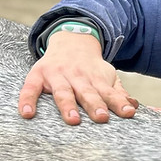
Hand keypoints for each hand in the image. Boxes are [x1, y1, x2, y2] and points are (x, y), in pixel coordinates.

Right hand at [18, 32, 138, 124]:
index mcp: (95, 78)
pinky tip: (28, 114)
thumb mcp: (106, 75)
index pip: (108, 93)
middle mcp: (77, 76)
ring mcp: (57, 75)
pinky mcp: (38, 75)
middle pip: (86, 92)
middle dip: (94, 105)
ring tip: (73, 120)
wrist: (71, 40)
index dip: (118, 103)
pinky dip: (27, 100)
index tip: (127, 113)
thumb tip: (133, 106)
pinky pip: (30, 89)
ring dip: (68, 106)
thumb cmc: (90, 68)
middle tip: (102, 118)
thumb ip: (118, 92)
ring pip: (62, 92)